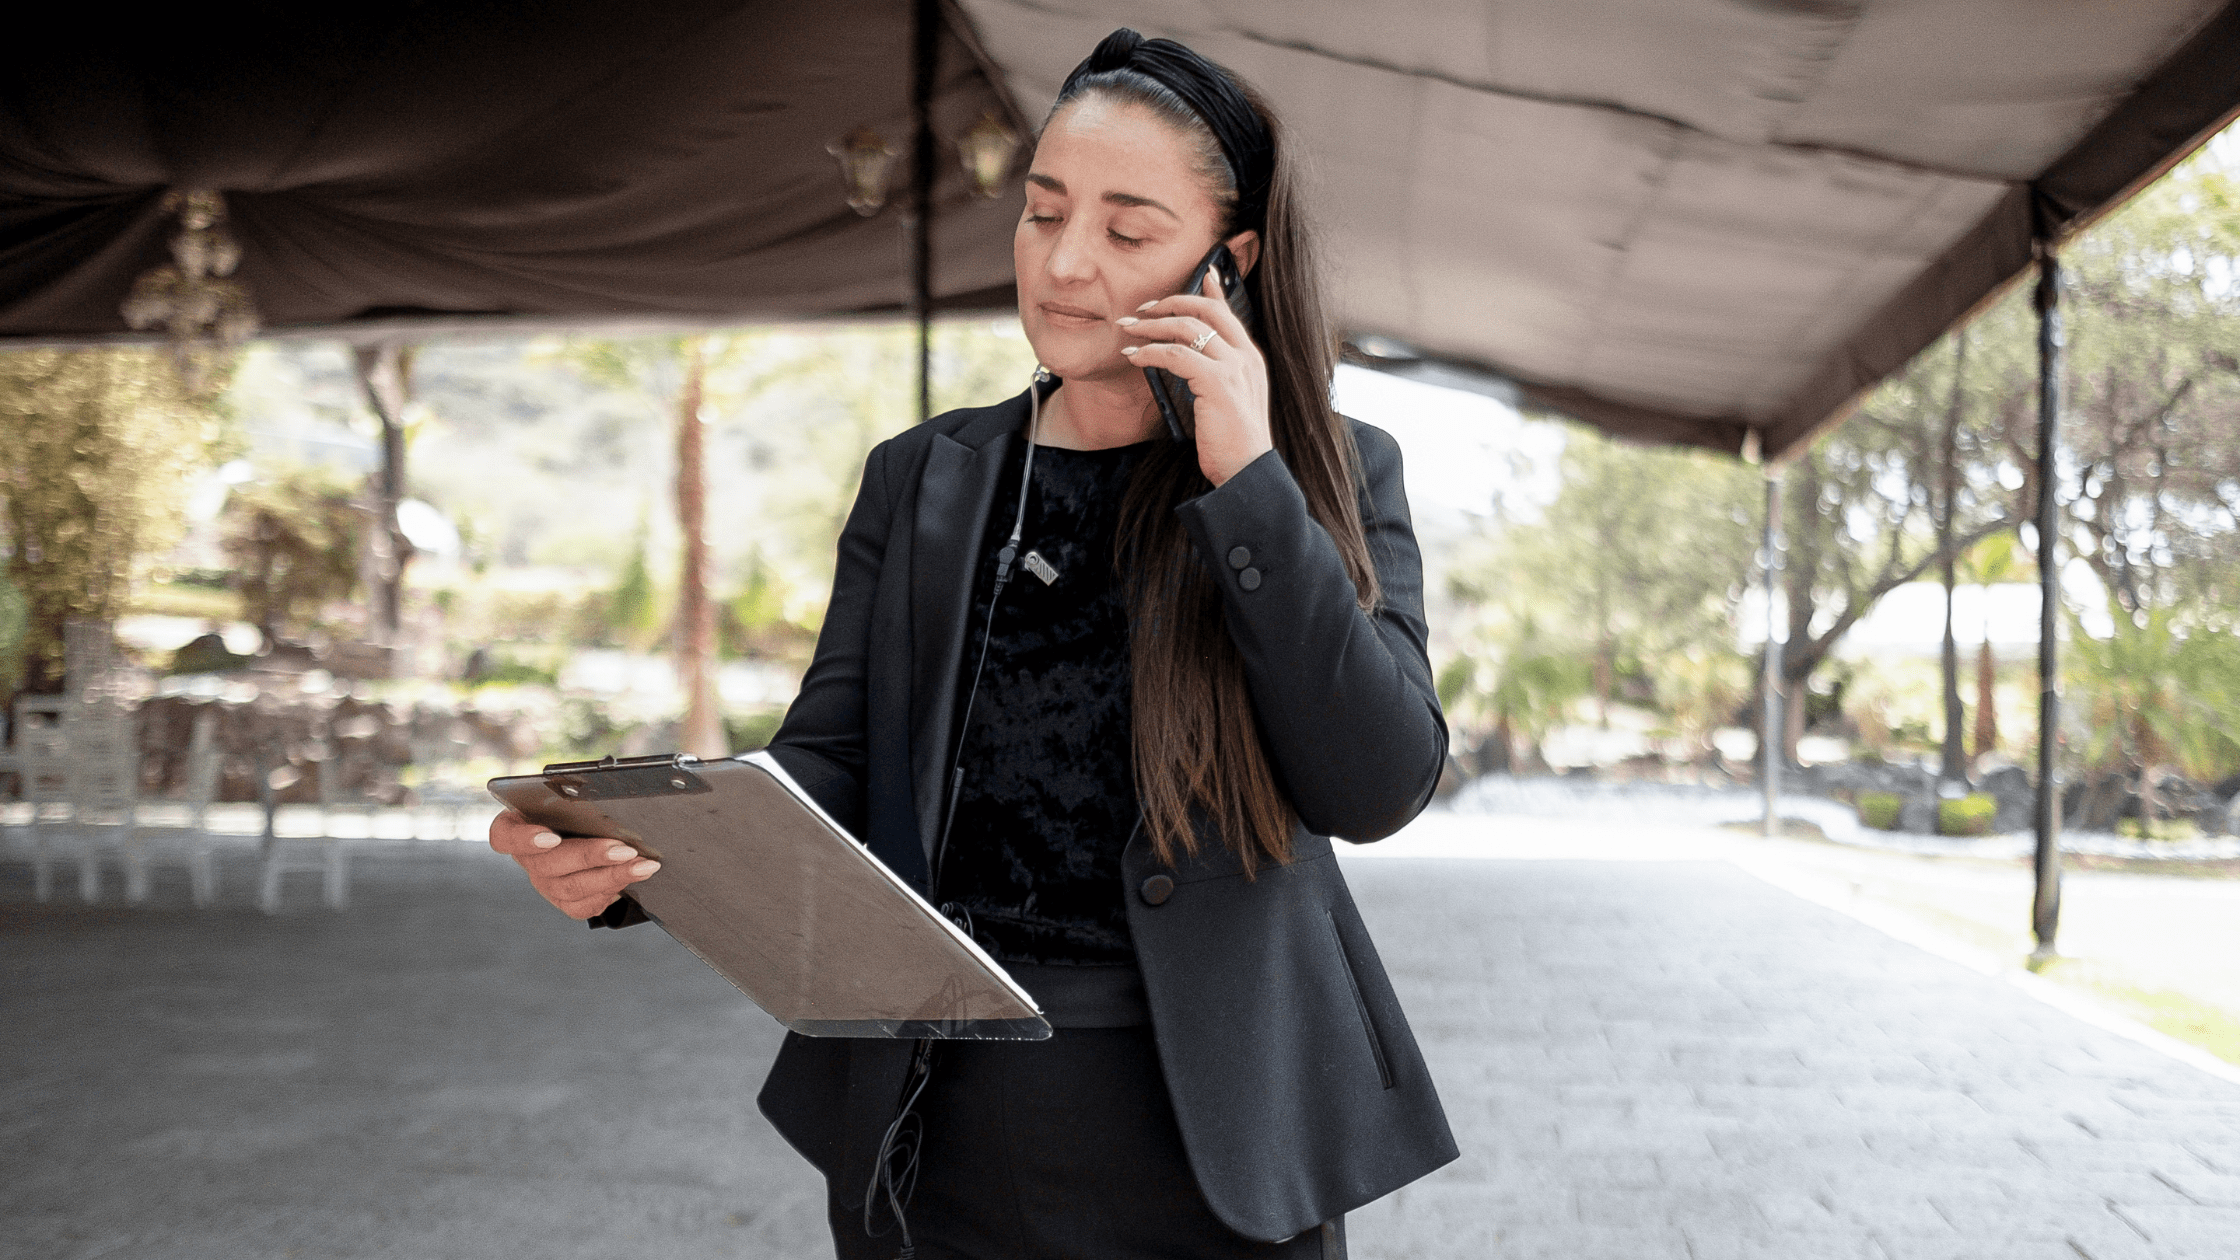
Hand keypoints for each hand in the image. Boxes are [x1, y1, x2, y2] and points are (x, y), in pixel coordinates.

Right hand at [488, 808, 660, 919]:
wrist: (591, 832)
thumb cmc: (577, 808)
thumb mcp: (572, 796)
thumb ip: (578, 796)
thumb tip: (605, 796)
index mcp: (518, 826)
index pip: (505, 835)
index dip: (524, 839)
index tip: (550, 836)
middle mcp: (528, 859)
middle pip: (549, 865)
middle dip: (591, 856)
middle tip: (625, 850)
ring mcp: (544, 883)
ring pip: (571, 888)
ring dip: (612, 876)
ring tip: (643, 865)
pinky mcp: (564, 901)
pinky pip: (583, 906)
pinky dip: (611, 892)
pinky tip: (632, 879)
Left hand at [1118, 265, 1272, 485]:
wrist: (1247, 473)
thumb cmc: (1233, 444)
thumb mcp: (1229, 403)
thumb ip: (1216, 377)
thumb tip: (1191, 363)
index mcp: (1251, 359)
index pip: (1228, 312)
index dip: (1210, 290)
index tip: (1198, 274)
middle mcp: (1246, 357)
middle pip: (1204, 310)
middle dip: (1168, 304)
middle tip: (1139, 311)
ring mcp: (1234, 367)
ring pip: (1187, 328)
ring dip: (1151, 326)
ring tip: (1127, 331)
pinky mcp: (1217, 382)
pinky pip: (1175, 355)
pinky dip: (1150, 352)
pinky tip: (1134, 357)